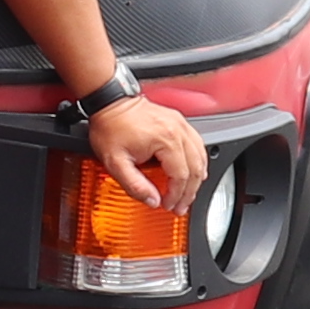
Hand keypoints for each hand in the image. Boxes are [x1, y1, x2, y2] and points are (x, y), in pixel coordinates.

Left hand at [86, 93, 208, 211]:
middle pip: (196, 168)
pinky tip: (194, 170)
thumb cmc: (111, 126)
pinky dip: (198, 161)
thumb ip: (134, 185)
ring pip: (201, 156)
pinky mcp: (178, 120)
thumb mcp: (115, 162)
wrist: (109, 102)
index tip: (168, 205)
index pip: (181, 176)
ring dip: (197, 178)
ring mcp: (180, 124)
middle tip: (180, 206)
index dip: (176, 195)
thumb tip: (152, 200)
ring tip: (187, 193)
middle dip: (189, 192)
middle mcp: (177, 130)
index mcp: (166, 140)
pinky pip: (197, 143)